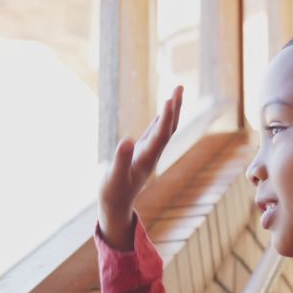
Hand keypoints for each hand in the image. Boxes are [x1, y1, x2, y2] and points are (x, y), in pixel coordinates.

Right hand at [98, 86, 183, 249]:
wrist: (115, 205)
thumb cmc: (113, 192)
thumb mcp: (114, 177)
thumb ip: (120, 160)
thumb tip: (126, 141)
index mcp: (147, 158)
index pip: (162, 135)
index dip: (166, 118)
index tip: (170, 99)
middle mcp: (152, 154)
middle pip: (169, 128)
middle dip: (175, 108)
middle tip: (179, 87)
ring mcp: (148, 153)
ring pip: (164, 129)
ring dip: (171, 111)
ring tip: (176, 91)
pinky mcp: (142, 153)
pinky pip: (155, 133)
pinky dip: (161, 119)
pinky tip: (163, 111)